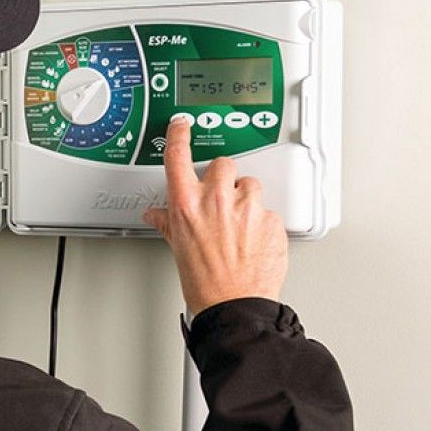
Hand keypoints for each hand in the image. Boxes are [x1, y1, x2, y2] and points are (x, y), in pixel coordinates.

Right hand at [141, 116, 287, 316]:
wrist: (234, 305)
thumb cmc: (204, 283)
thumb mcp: (178, 248)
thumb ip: (169, 222)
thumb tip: (157, 215)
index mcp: (187, 203)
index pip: (178, 155)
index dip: (179, 134)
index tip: (181, 125)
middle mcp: (217, 199)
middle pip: (223, 164)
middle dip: (223, 178)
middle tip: (220, 200)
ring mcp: (248, 207)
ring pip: (250, 185)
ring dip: (246, 198)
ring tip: (239, 224)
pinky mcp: (272, 219)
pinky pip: (268, 210)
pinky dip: (262, 222)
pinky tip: (253, 240)